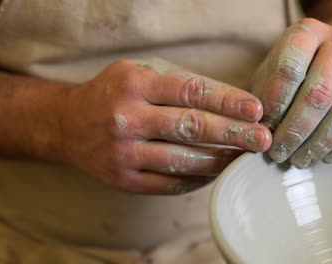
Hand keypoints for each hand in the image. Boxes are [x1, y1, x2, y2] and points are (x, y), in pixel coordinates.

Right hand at [61, 58, 271, 193]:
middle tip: (262, 139)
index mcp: (134, 84)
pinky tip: (216, 172)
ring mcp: (123, 153)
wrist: (69, 124)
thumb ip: (183, 84)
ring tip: (243, 157)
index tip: (255, 110)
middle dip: (233, 133)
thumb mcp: (144, 74)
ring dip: (220, 160)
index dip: (227, 101)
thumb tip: (234, 104)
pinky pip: (170, 183)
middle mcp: (126, 118)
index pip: (191, 92)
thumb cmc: (117, 93)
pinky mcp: (123, 180)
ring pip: (183, 160)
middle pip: (191, 127)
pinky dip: (198, 178)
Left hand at [252, 18, 331, 167]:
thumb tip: (260, 131)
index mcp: (308, 32)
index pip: (290, 68)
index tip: (266, 127)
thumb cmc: (296, 70)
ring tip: (300, 160)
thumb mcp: (270, 74)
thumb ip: (262, 97)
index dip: (276, 103)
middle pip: (320, 93)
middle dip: (296, 130)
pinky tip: (326, 156)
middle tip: (280, 153)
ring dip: (320, 143)